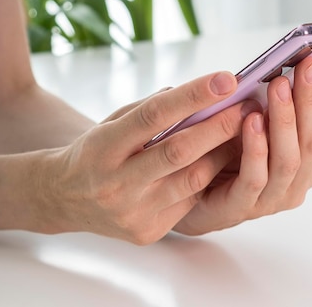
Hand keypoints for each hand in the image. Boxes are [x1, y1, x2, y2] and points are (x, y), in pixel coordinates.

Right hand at [37, 72, 258, 243]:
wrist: (63, 198)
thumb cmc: (96, 151)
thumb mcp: (113, 123)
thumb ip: (151, 110)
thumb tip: (203, 93)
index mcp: (104, 147)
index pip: (153, 116)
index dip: (193, 96)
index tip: (226, 80)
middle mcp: (115, 183)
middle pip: (178, 151)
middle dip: (219, 127)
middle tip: (248, 107)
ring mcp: (132, 211)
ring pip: (191, 180)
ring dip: (223, 154)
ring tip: (244, 134)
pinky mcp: (146, 232)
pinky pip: (188, 202)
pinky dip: (208, 180)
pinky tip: (220, 163)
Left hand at [173, 45, 311, 234]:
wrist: (188, 193)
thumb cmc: (225, 152)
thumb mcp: (255, 120)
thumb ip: (275, 102)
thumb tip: (293, 58)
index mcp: (310, 158)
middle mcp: (299, 179)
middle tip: (308, 63)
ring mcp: (274, 197)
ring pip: (289, 158)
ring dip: (286, 119)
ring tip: (279, 85)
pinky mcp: (242, 207)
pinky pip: (255, 177)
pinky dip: (256, 147)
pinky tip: (252, 120)